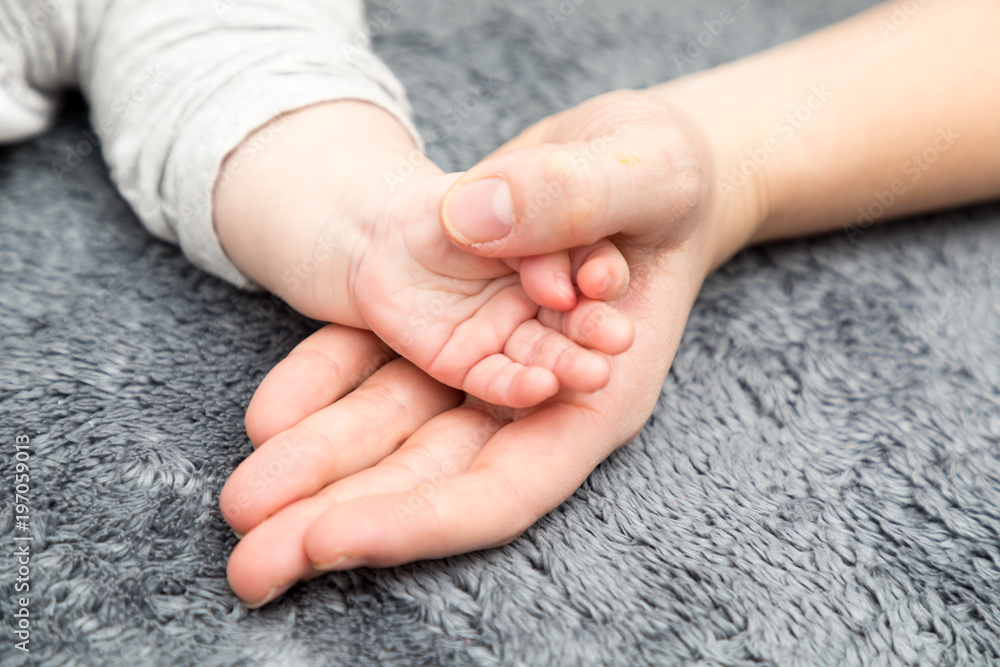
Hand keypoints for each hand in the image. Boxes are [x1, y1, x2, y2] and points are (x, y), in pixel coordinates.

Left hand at [222, 89, 747, 606]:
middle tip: (250, 566)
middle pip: (428, 480)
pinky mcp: (437, 320)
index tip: (331, 538)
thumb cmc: (668, 173)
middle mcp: (527, 397)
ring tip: (239, 507)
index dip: (420, 521)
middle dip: (339, 518)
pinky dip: (320, 386)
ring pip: (388, 429)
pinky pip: (371, 362)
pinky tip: (266, 417)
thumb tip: (472, 220)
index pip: (505, 487)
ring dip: (313, 468)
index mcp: (596, 396)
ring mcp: (475, 361)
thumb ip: (580, 195)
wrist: (629, 157)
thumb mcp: (652, 168)